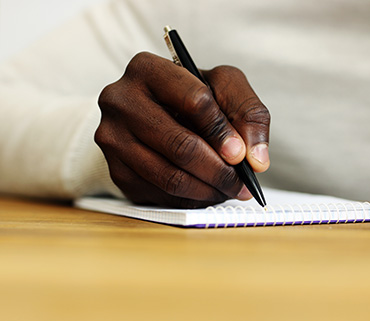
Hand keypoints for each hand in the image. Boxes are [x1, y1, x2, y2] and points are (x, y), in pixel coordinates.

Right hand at [95, 52, 269, 207]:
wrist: (154, 110)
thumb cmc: (191, 95)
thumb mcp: (225, 87)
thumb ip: (249, 114)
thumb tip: (255, 159)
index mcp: (147, 69)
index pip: (194, 101)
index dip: (222, 132)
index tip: (240, 154)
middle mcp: (120, 100)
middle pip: (180, 145)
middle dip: (219, 171)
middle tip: (242, 184)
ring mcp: (112, 138)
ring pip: (169, 176)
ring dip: (208, 190)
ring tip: (229, 190)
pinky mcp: (115, 170)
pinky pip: (158, 195)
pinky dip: (190, 200)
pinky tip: (206, 193)